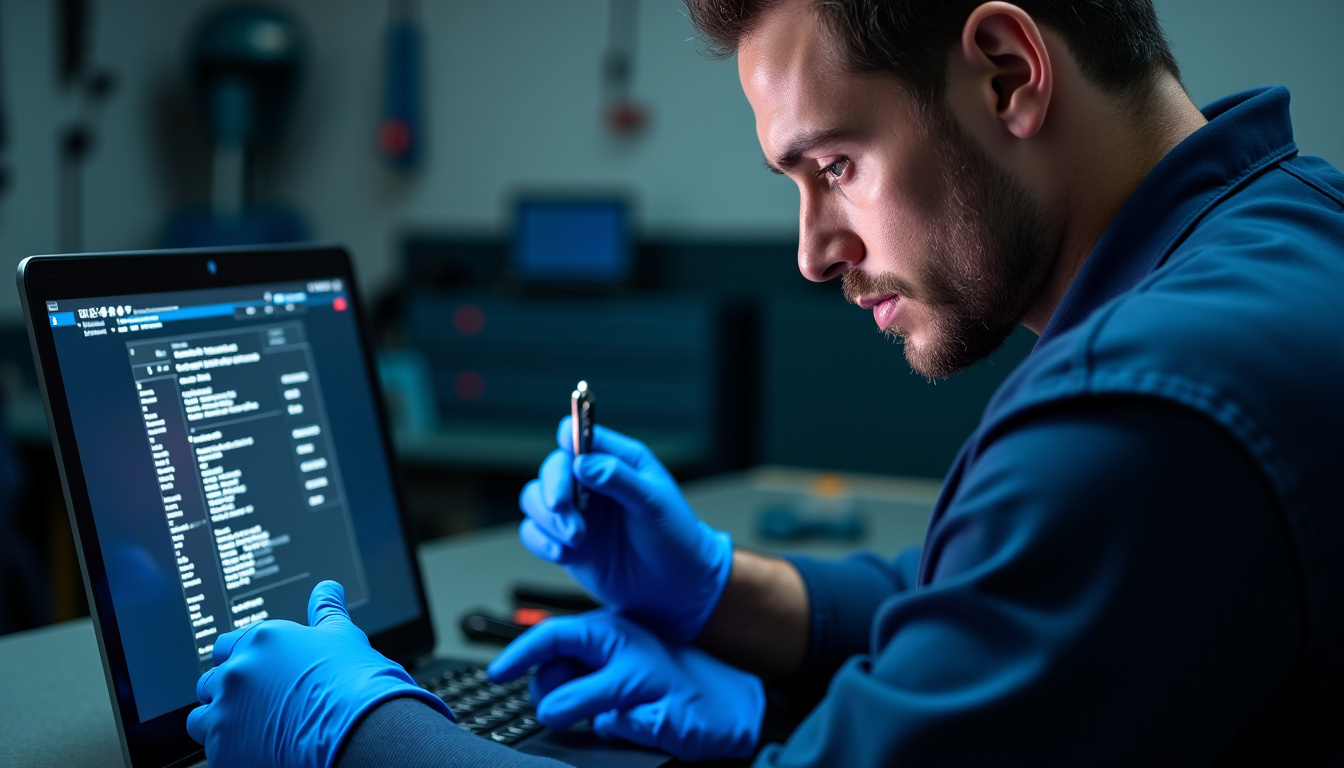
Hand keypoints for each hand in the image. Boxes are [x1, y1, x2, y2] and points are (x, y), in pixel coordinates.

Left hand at [186, 581, 452, 767]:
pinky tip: (257, 749)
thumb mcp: (343, 636)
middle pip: (211, 682)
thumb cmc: (355, 682)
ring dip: (221, 723)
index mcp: (262, 639)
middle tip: (259, 707)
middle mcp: (238, 670)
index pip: (226, 646)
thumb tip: (328, 588)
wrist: (359, 728)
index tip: (257, 677)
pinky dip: (229, 749)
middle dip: (229, 693)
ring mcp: (227, 709)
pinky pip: (211, 749)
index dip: (240, 661)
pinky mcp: (224, 746)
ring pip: (202, 717)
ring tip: (253, 732)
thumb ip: (326, 610)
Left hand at [488, 610, 763, 761]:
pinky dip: (616, 731)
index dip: (519, 654)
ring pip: (573, 701)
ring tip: (590, 715)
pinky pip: (614, 728)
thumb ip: (580, 669)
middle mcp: (626, 647)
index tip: (496, 674)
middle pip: (554, 668)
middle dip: (546, 693)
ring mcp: (645, 679)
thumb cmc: (666, 683)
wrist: (732, 703)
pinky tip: (637, 723)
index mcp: (612, 631)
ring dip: (568, 713)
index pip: (553, 634)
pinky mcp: (662, 713)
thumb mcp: (618, 665)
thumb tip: (538, 687)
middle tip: (562, 704)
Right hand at [518, 418, 733, 642]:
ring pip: (535, 500)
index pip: (581, 436)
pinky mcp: (566, 543)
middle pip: (553, 468)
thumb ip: (619, 479)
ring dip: (547, 518)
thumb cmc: (675, 537)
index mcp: (618, 462)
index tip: (566, 451)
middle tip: (562, 506)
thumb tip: (582, 463)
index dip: (569, 437)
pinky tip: (562, 553)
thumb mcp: (655, 503)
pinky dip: (540, 541)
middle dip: (553, 486)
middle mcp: (591, 484)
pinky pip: (534, 533)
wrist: (676, 587)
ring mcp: (577, 513)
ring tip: (576, 538)